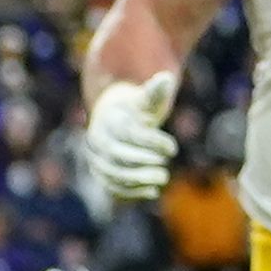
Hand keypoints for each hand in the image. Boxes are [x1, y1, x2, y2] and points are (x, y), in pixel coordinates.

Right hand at [81, 73, 176, 201]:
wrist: (112, 120)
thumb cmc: (134, 110)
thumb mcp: (145, 100)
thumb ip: (155, 92)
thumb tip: (167, 77)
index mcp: (110, 118)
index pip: (130, 133)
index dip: (153, 142)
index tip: (173, 149)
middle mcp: (98, 139)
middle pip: (118, 154)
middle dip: (144, 162)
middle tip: (165, 169)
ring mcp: (97, 158)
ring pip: (113, 173)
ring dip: (139, 179)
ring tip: (162, 179)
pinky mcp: (101, 174)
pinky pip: (111, 187)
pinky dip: (131, 192)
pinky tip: (152, 192)